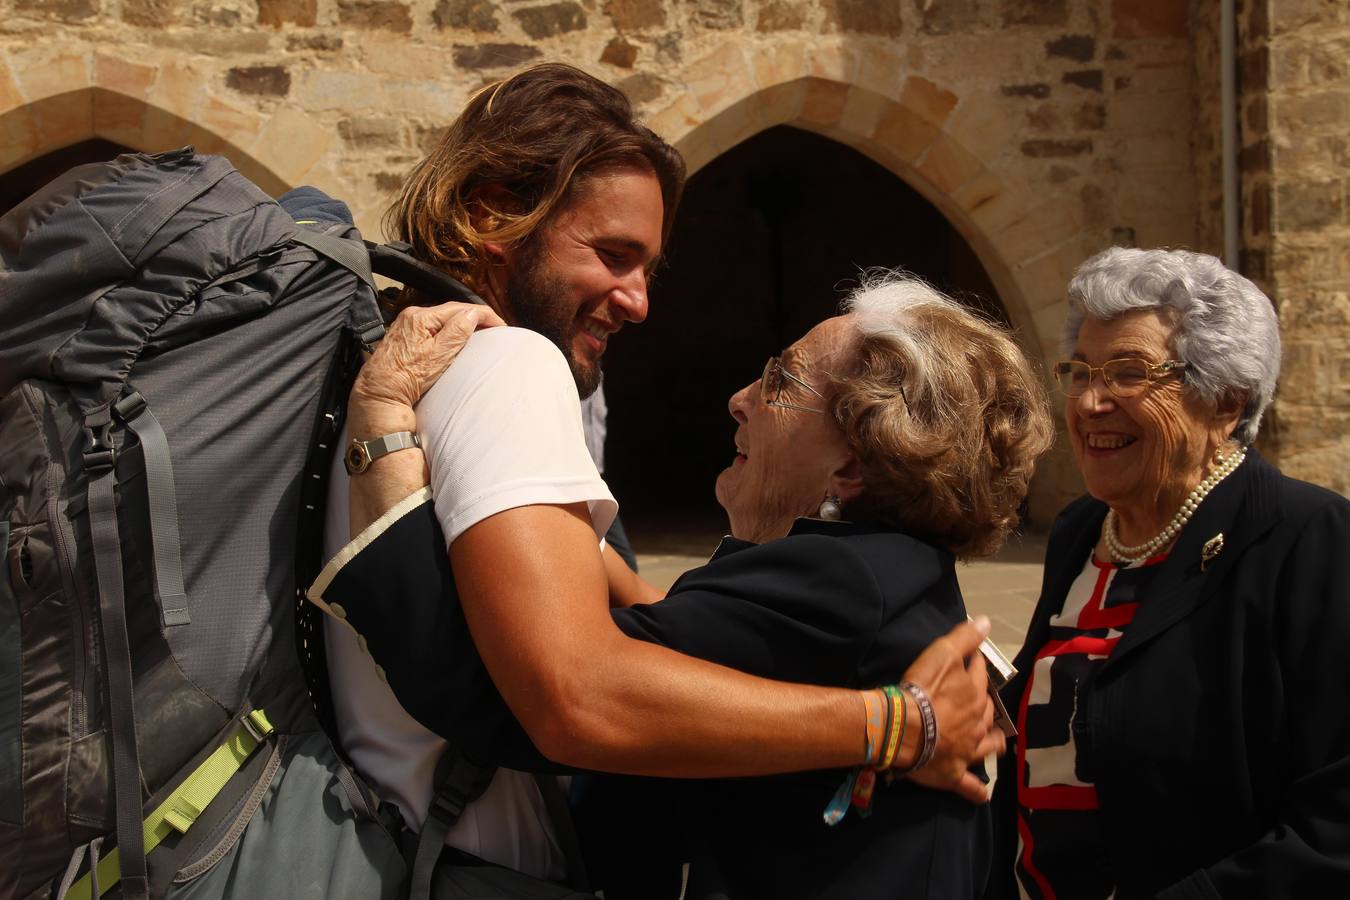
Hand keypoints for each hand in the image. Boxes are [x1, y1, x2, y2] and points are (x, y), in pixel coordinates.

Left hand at [350, 302, 504, 421]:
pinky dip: (448, 331)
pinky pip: (432, 329)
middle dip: (474, 318)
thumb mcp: (438, 356)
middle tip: (494, 329)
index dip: (484, 315)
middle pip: (451, 312)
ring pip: (442, 320)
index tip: (500, 325)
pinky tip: (456, 340)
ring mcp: (407, 326)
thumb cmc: (404, 378)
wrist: (379, 394)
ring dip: (461, 324)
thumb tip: (473, 314)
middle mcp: (411, 316)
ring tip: (479, 333)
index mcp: (421, 317)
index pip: (460, 308)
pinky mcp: (405, 338)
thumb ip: (457, 332)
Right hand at [901, 617, 1003, 803]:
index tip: (972, 663)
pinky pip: (969, 787)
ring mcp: (968, 751)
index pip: (980, 676)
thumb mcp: (941, 654)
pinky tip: (981, 794)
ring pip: (988, 748)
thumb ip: (964, 638)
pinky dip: (976, 791)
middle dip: (987, 706)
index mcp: (974, 695)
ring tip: (994, 742)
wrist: (903, 729)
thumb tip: (987, 622)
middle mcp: (977, 724)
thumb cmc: (920, 690)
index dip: (976, 667)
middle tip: (979, 702)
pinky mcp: (954, 774)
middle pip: (988, 713)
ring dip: (992, 744)